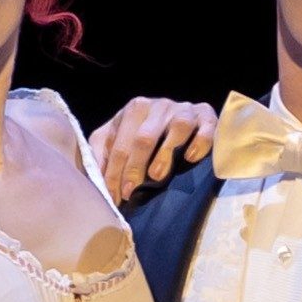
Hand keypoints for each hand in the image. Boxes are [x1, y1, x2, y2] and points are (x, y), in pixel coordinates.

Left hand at [92, 97, 218, 203]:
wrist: (182, 119)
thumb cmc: (142, 135)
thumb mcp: (115, 140)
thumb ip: (101, 154)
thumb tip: (94, 179)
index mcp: (134, 109)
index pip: (120, 143)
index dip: (114, 172)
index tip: (113, 196)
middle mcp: (158, 105)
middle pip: (144, 137)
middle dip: (134, 168)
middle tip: (130, 192)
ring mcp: (184, 109)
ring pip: (176, 127)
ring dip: (165, 154)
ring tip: (157, 176)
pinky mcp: (206, 116)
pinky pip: (205, 127)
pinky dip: (200, 142)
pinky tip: (191, 157)